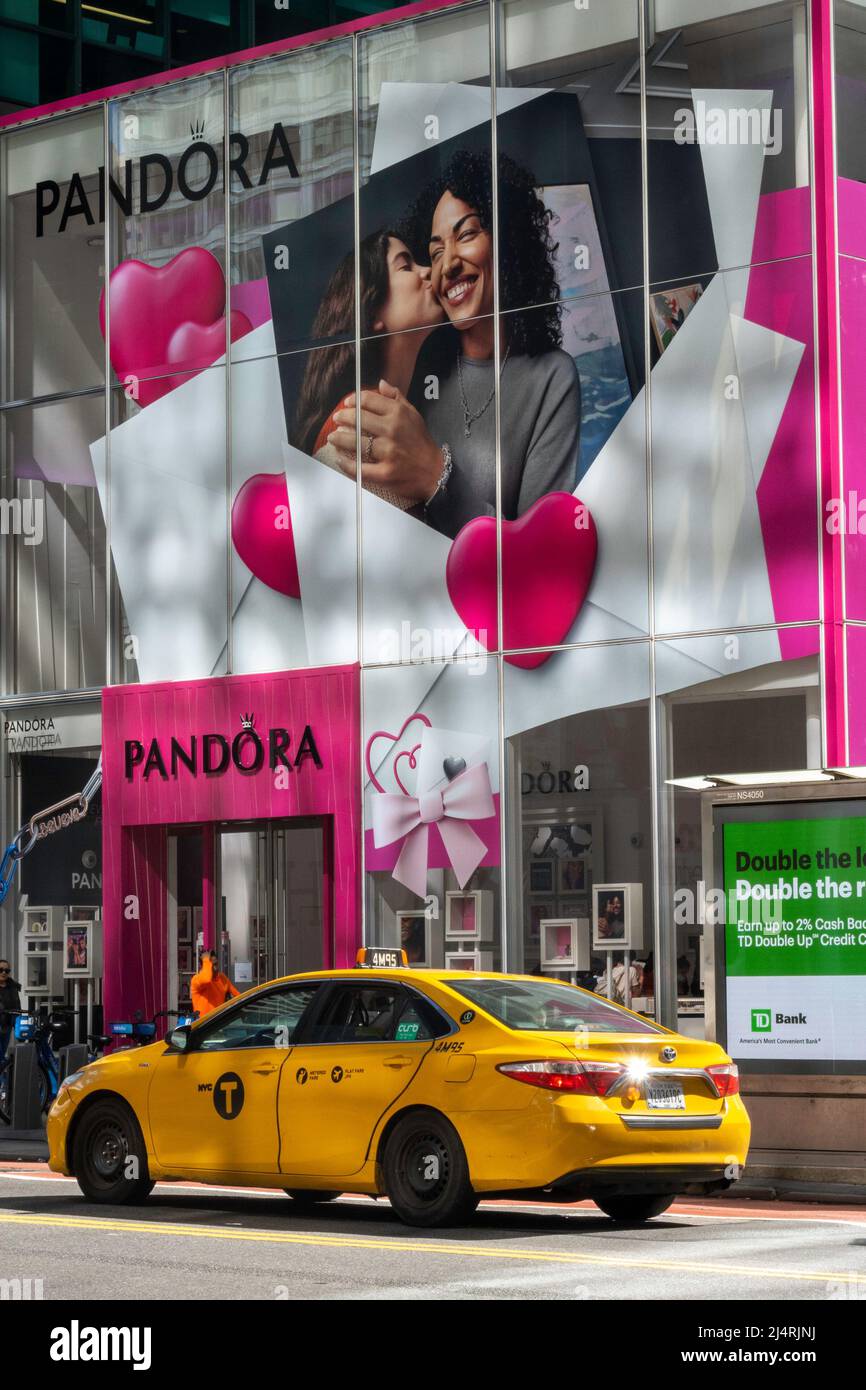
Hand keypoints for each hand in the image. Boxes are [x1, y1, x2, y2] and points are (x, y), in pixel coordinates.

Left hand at [328, 380, 443, 503]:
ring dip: (339, 439)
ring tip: (333, 438)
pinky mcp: (385, 472)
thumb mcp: (414, 415)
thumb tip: (381, 383)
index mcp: (398, 414)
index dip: (354, 400)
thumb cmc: (421, 442)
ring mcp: (388, 452)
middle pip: (358, 419)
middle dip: (343, 417)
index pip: (369, 400)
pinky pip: (360, 468)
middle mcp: (392, 430)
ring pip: (355, 442)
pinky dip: (347, 464)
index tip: (347, 403)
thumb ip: (397, 398)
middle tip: (336, 419)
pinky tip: (339, 460)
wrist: (434, 471)